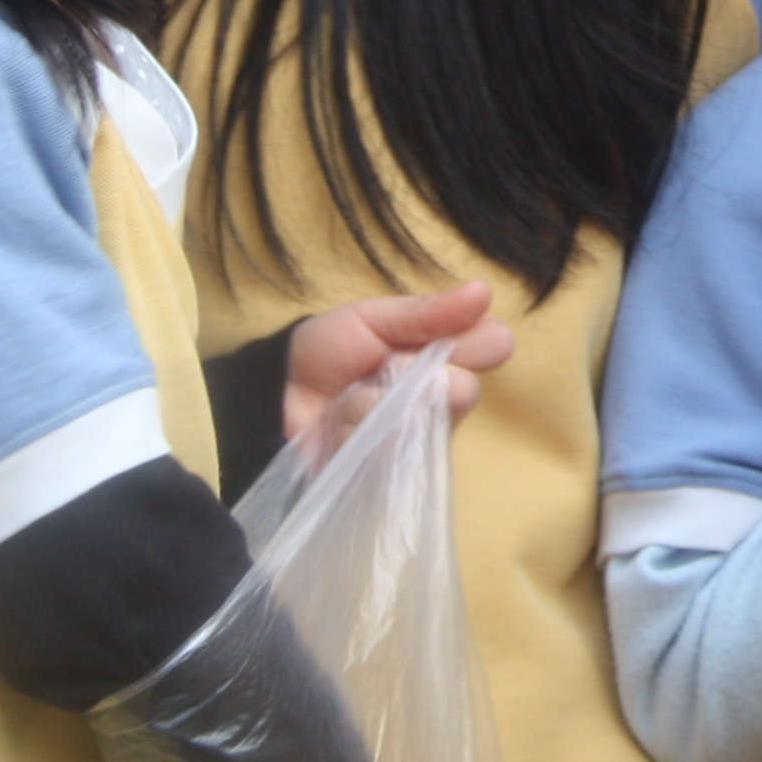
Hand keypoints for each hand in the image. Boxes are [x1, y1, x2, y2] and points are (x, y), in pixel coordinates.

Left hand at [286, 281, 513, 443]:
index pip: (489, 346)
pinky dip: (362, 431)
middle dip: (422, 376)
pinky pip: (393, 450)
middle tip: (387, 366)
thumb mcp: (372, 319)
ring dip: (380, 403)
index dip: (482, 343)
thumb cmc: (326, 351)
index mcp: (442, 354)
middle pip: (462, 390)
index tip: (476, 340)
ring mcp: (418, 436)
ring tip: (349, 396)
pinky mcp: (393, 470)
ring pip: (424, 420)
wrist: (272, 397)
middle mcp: (439, 397)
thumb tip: (484, 290)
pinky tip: (341, 427)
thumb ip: (426, 312)